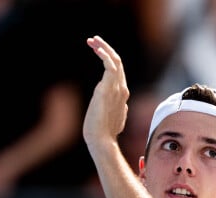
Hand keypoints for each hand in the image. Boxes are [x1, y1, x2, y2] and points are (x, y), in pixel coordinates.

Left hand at [83, 36, 128, 150]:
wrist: (102, 140)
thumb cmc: (103, 134)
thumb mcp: (113, 118)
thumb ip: (117, 109)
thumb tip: (121, 107)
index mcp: (122, 96)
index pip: (119, 72)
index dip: (109, 60)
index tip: (97, 52)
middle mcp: (122, 90)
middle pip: (118, 63)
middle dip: (106, 49)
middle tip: (93, 40)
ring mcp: (116, 89)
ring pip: (115, 61)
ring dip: (104, 47)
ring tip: (92, 40)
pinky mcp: (107, 89)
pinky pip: (110, 66)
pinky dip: (104, 54)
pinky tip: (96, 47)